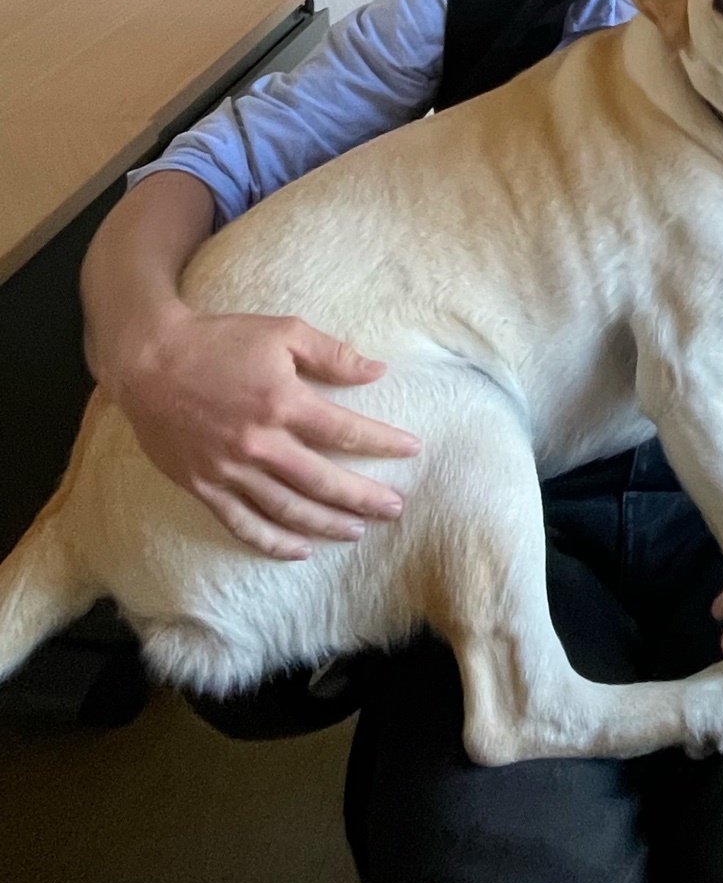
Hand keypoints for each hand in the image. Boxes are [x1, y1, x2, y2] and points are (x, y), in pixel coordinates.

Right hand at [107, 305, 419, 559]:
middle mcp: (258, 443)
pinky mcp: (204, 486)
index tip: (411, 449)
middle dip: (364, 498)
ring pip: (287, 510)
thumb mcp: (281, 332)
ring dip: (326, 525)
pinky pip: (243, 523)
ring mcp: (229, 469)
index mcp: (281, 401)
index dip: (382, 442)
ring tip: (357, 531)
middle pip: (322, 481)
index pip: (344, 430)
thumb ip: (331, 353)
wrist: (150, 360)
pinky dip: (273, 542)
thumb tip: (376, 371)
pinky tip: (301, 550)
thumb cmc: (219, 340)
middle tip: (395, 508)